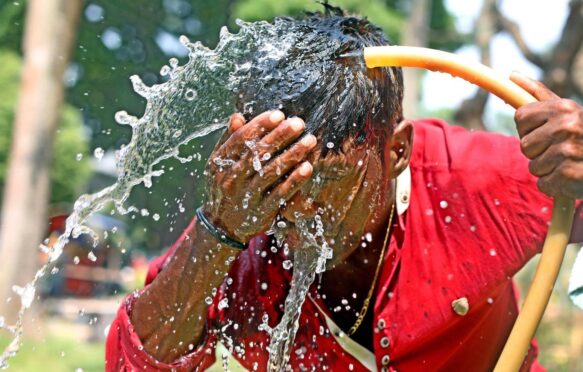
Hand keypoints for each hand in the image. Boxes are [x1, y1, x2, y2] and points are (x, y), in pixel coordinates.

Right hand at [203, 110, 316, 242]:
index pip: (241, 140)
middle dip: (280, 136)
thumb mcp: (218, 164)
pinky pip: (280, 193)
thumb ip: (230, 141)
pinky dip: (294, 180)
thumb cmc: (224, 187)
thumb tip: (238, 116)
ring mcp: (247, 195)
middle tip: (299, 123)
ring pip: (271, 172)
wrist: (222, 226)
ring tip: (309, 141)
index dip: (260, 125)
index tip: (278, 114)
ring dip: (292, 155)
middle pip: (258, 154)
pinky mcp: (262, 210)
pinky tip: (307, 167)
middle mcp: (232, 178)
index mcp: (220, 162)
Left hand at [511, 72, 582, 198]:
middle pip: (525, 145)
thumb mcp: (567, 111)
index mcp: (564, 108)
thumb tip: (511, 74)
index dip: (530, 128)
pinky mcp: (570, 175)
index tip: (546, 131)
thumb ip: (537, 94)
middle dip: (539, 151)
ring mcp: (569, 151)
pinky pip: (544, 184)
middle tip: (563, 150)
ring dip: (548, 169)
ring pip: (533, 167)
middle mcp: (567, 126)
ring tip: (570, 163)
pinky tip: (574, 176)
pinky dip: (557, 185)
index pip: (521, 117)